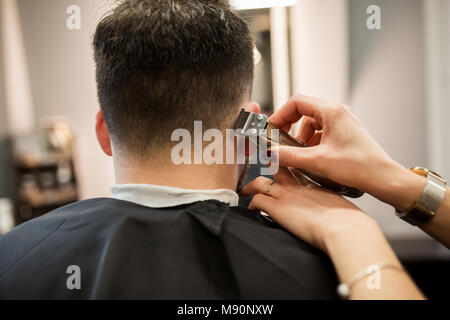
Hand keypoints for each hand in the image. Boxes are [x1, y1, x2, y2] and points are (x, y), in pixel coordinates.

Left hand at [240, 168, 376, 252]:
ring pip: (260, 181)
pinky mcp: (277, 207)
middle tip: (259, 170)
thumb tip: (328, 213)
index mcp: (313, 185)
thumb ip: (328, 205)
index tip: (282, 166)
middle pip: (276, 168)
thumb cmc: (348, 222)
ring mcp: (285, 194)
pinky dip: (251, 205)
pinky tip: (252, 211)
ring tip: (245, 191)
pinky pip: (256, 200)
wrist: (344, 228)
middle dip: (266, 166)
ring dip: (250, 186)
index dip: (286, 166)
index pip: (295, 169)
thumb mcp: (337, 207)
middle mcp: (297, 186)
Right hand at [269, 94, 425, 210]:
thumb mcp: (318, 162)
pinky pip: (321, 133)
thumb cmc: (360, 166)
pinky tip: (310, 158)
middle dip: (289, 127)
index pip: (297, 102)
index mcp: (332, 112)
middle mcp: (337, 113)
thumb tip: (271, 153)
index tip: (272, 128)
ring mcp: (342, 122)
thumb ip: (290, 156)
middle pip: (303, 111)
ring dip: (300, 138)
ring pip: (311, 124)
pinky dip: (311, 143)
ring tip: (298, 154)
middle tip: (279, 141)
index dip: (280, 114)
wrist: (383, 178)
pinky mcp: (344, 133)